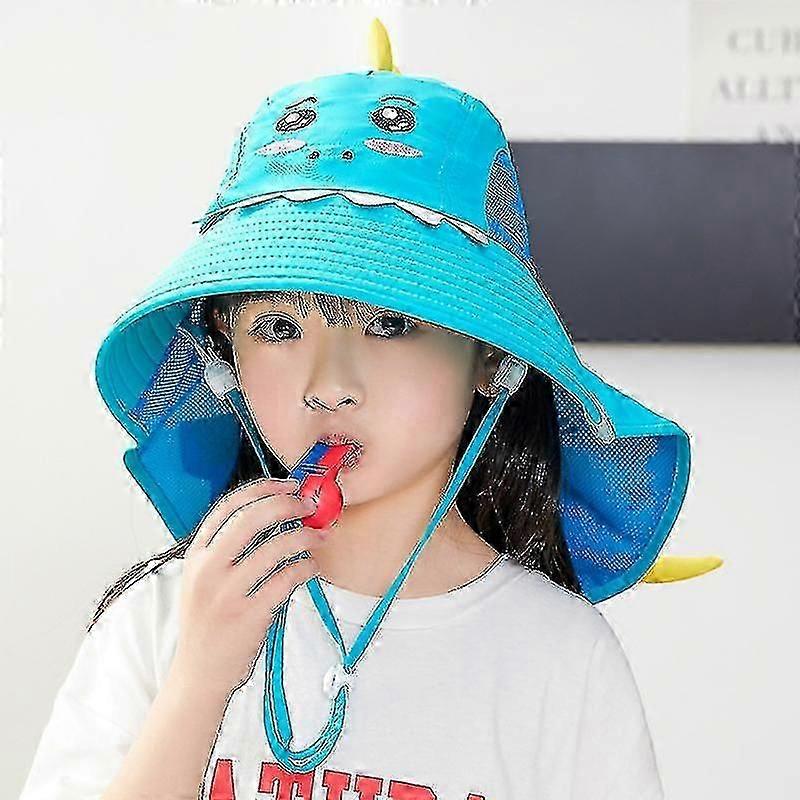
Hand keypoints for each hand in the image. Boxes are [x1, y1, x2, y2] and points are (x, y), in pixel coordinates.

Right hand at [171, 478, 324, 694]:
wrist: (198, 676)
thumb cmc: (207, 626)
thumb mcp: (201, 581)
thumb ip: (224, 550)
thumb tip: (268, 515)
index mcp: (196, 556)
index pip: (228, 506)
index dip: (263, 489)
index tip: (288, 486)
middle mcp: (207, 571)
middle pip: (252, 518)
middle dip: (287, 505)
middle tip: (309, 506)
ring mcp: (227, 594)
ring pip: (275, 547)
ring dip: (305, 536)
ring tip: (318, 537)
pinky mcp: (249, 616)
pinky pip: (286, 579)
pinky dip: (305, 567)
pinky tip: (311, 567)